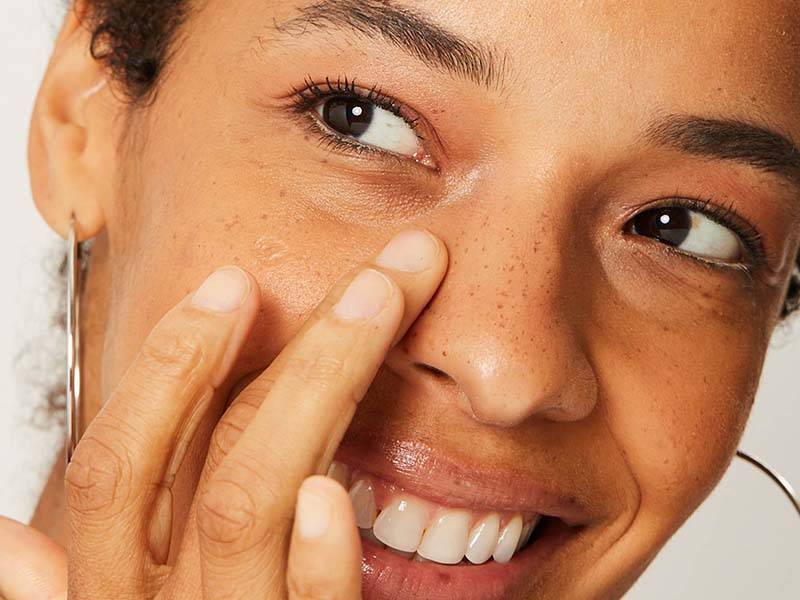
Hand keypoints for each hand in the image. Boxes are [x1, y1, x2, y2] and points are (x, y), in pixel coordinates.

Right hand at [0, 228, 446, 598]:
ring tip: (384, 312)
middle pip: (205, 459)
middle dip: (291, 353)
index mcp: (115, 588)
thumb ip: (97, 571)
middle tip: (376, 274)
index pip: (123, 459)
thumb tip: (10, 544)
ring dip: (319, 395)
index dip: (172, 366)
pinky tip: (337, 501)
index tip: (232, 284)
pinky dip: (314, 565)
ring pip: (248, 506)